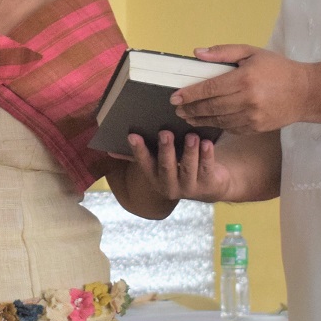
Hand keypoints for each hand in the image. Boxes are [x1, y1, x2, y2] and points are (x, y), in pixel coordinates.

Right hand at [123, 130, 237, 203]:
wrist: (210, 185)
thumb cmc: (180, 167)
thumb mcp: (159, 163)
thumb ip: (140, 155)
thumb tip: (110, 149)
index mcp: (154, 178)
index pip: (144, 164)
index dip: (139, 150)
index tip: (133, 135)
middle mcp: (170, 186)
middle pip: (166, 168)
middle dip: (166, 150)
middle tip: (165, 133)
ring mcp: (190, 188)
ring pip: (188, 169)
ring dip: (189, 152)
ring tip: (191, 135)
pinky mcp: (209, 185)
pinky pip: (207, 169)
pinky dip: (207, 156)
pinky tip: (207, 143)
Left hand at [171, 45, 311, 133]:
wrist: (306, 92)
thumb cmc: (278, 69)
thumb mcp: (252, 53)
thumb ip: (224, 52)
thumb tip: (198, 54)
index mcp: (244, 79)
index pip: (209, 88)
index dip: (190, 94)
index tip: (175, 96)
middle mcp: (247, 100)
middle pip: (210, 107)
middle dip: (190, 109)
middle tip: (177, 109)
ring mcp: (252, 117)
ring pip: (218, 121)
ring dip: (199, 120)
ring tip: (187, 117)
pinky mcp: (256, 129)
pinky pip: (230, 128)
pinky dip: (217, 125)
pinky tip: (208, 122)